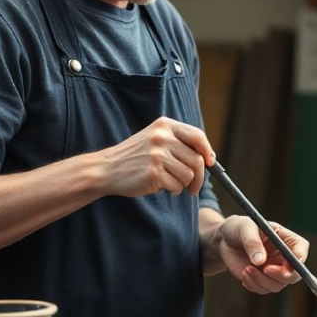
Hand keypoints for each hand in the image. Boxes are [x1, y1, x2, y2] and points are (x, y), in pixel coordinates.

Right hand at [99, 117, 213, 197]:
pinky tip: (161, 187)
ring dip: (183, 184)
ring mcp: (157, 155)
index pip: (198, 136)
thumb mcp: (155, 140)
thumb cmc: (135, 157)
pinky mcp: (153, 173)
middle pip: (197, 159)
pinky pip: (177, 186)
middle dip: (199, 177)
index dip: (207, 151)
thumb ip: (180, 143)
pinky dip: (173, 191)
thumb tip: (209, 158)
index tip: (210, 163)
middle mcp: (162, 137)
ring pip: (189, 175)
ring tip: (170, 183)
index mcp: (165, 125)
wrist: (106, 169)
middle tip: (193, 187)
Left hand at [215, 216, 308, 293]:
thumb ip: (253, 242)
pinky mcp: (262, 280)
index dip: (298, 258)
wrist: (225, 240)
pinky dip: (253, 285)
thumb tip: (260, 261)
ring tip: (246, 269)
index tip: (287, 264)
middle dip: (282, 275)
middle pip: (295, 273)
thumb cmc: (238, 228)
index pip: (301, 249)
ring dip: (262, 280)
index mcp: (286, 239)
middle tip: (266, 270)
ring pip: (278, 285)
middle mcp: (284, 257)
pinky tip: (244, 273)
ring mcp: (274, 270)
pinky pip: (263, 289)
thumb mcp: (244, 228)